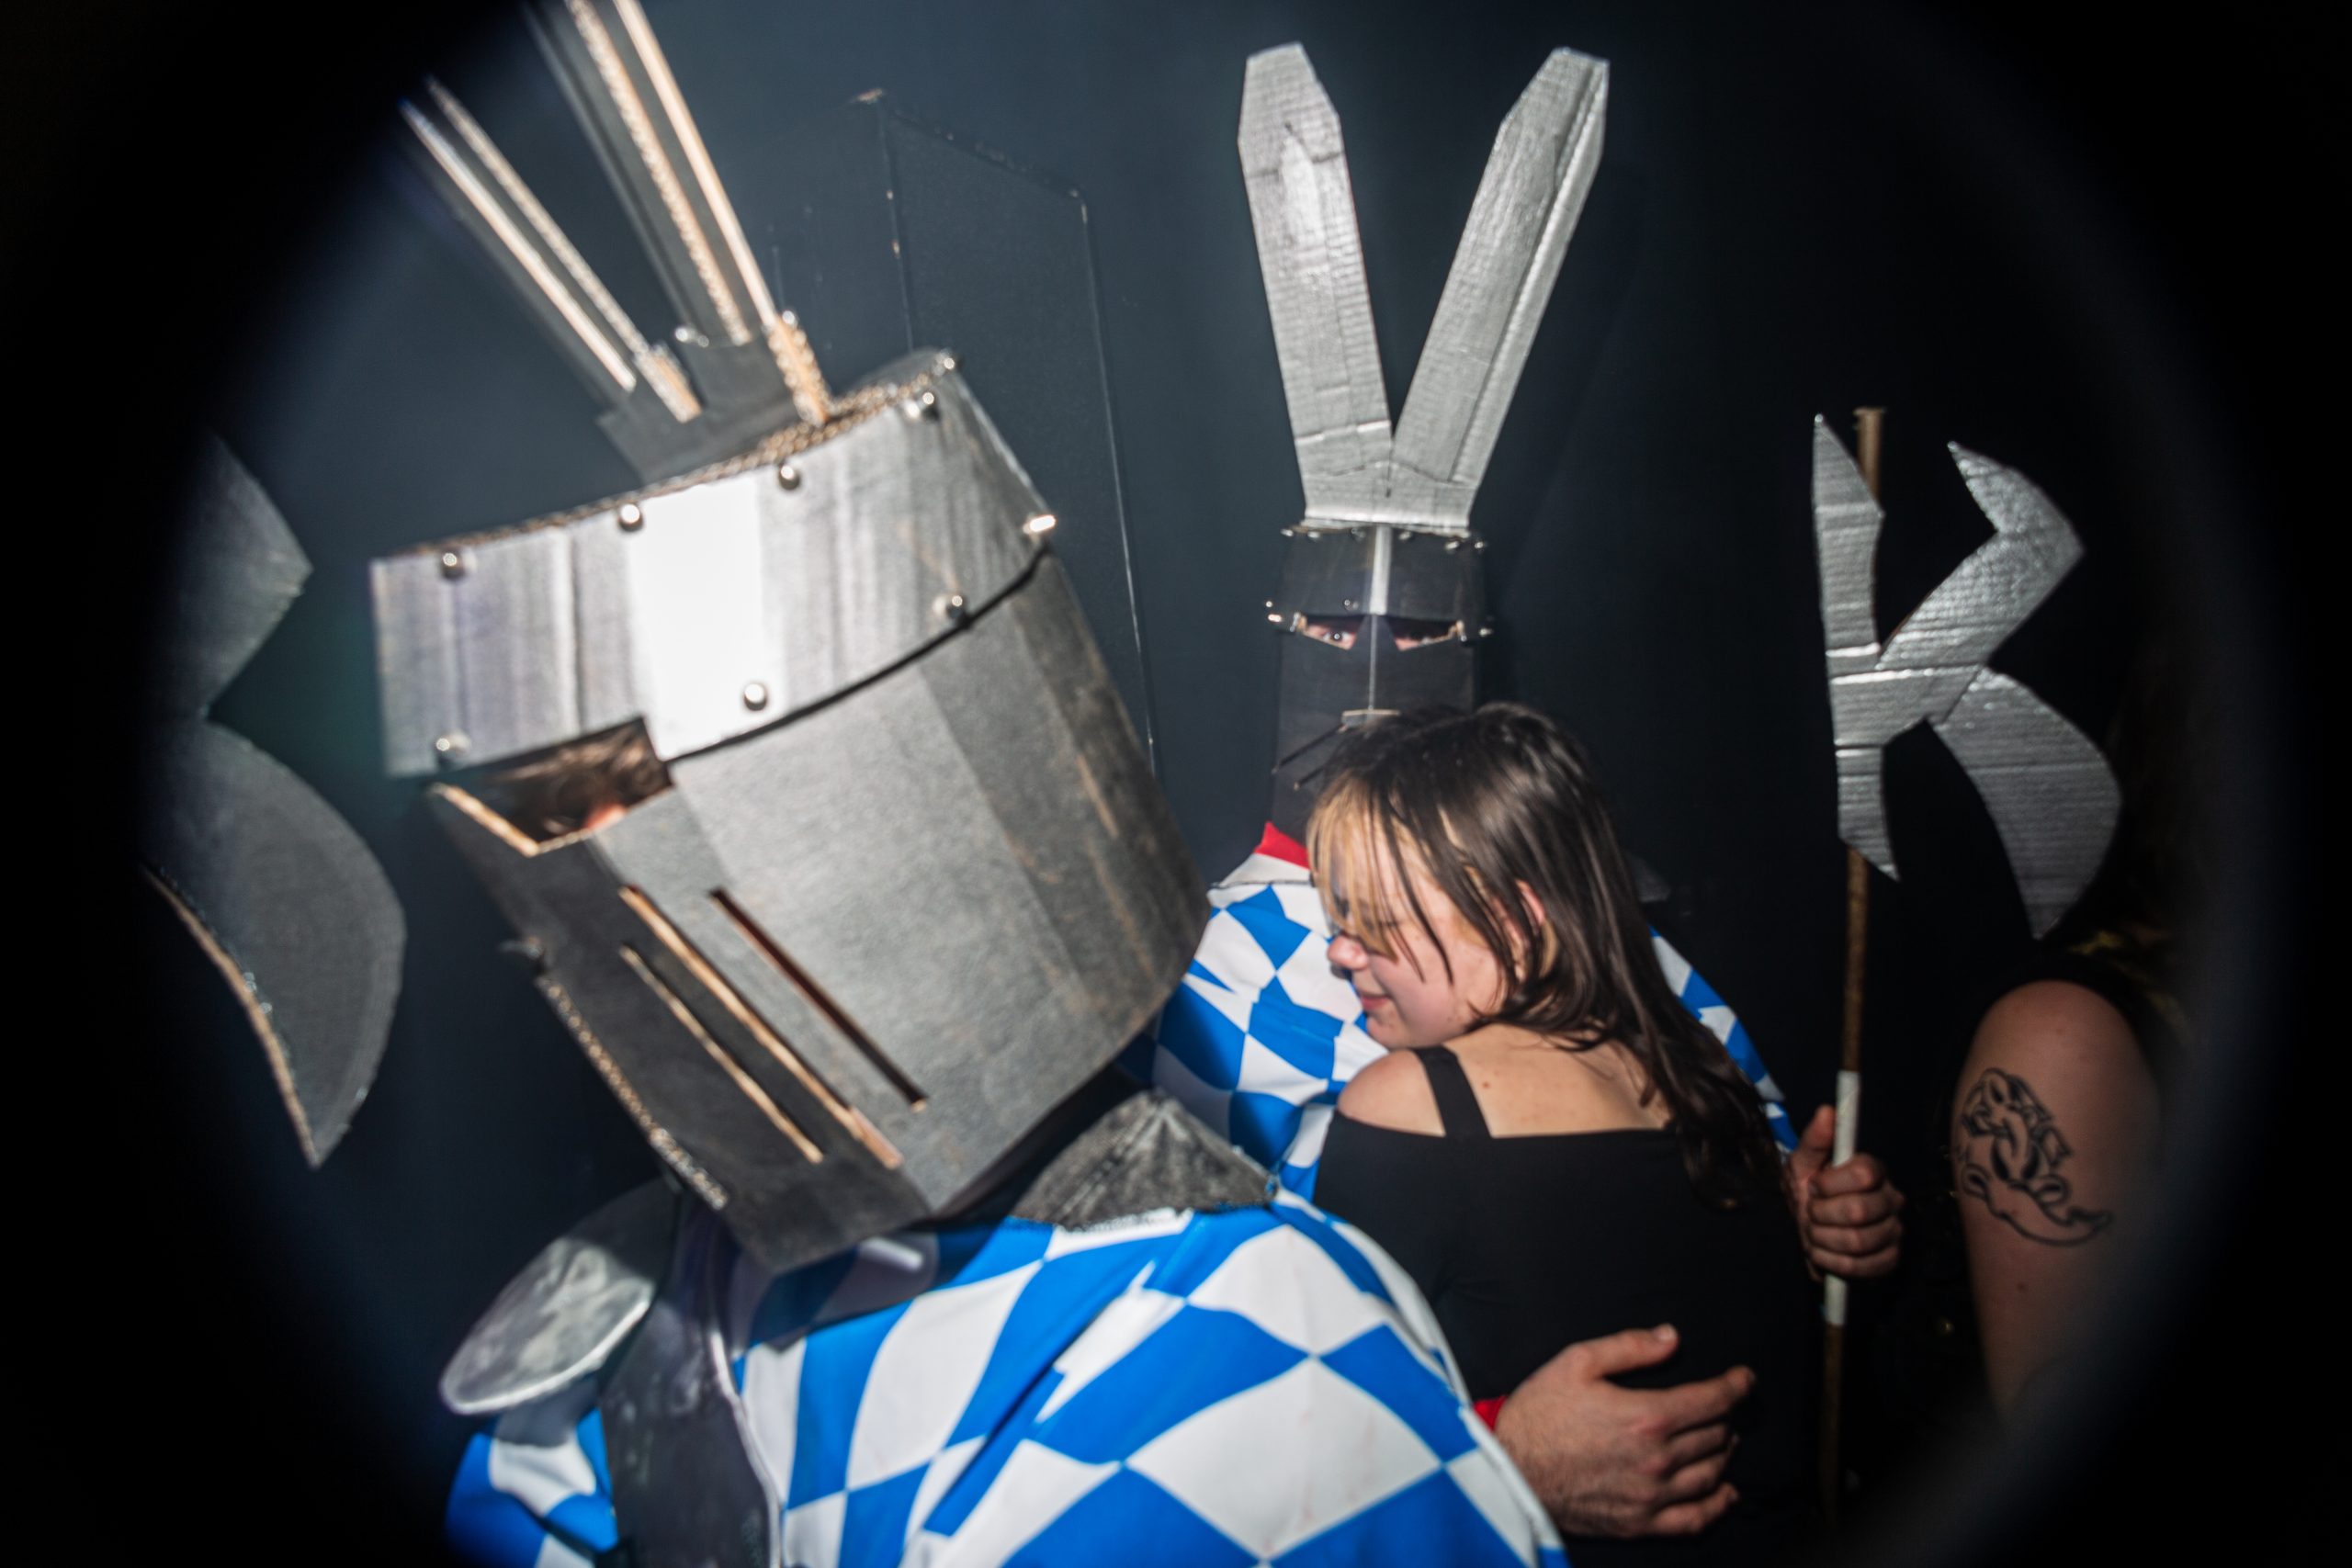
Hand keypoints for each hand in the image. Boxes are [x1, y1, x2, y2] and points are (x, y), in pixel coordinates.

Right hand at [1494, 1324, 1751, 1536]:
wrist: (1509, 1469)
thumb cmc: (1539, 1412)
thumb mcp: (1576, 1362)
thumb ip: (1629, 1347)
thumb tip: (1672, 1338)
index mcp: (1647, 1416)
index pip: (1713, 1400)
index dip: (1736, 1386)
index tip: (1745, 1378)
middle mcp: (1658, 1459)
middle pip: (1715, 1435)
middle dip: (1725, 1415)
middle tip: (1722, 1405)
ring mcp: (1652, 1496)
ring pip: (1711, 1473)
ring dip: (1723, 1452)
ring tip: (1721, 1438)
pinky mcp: (1640, 1523)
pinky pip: (1695, 1518)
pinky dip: (1718, 1504)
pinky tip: (1726, 1492)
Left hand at [1788, 1104, 1904, 1277]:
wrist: (1808, 1234)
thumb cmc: (1808, 1193)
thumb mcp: (1802, 1164)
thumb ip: (1814, 1140)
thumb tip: (1827, 1111)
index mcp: (1874, 1171)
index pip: (1866, 1174)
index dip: (1831, 1184)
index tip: (1813, 1187)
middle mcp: (1891, 1199)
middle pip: (1860, 1210)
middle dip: (1821, 1215)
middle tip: (1810, 1212)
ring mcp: (1894, 1231)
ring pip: (1858, 1241)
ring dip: (1822, 1239)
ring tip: (1814, 1232)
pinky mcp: (1889, 1260)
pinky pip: (1860, 1267)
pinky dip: (1831, 1262)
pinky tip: (1824, 1252)